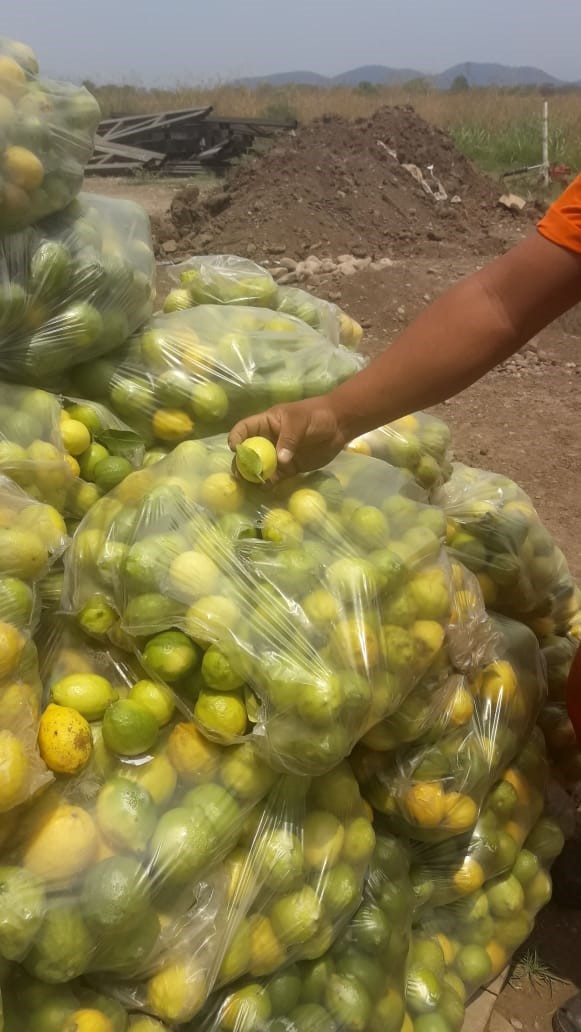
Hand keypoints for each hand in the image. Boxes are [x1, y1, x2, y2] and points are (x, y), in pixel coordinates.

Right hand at [228, 396, 347, 476]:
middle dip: (242, 463)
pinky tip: (265, 489)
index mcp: (267, 423)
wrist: (339, 425)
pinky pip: (275, 477)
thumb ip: (289, 439)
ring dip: (253, 476)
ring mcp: (278, 455)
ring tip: (250, 484)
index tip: (236, 449)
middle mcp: (268, 440)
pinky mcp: (289, 468)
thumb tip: (280, 460)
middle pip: (248, 452)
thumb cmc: (317, 415)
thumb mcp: (300, 421)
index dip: (236, 437)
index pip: (244, 429)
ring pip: (260, 467)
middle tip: (240, 474)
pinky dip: (269, 483)